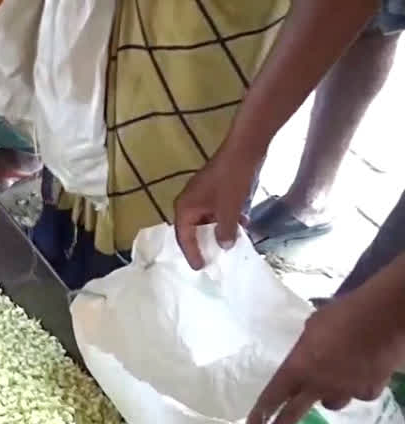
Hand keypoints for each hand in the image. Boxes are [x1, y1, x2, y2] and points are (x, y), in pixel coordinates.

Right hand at [172, 144, 261, 269]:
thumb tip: (224, 247)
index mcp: (185, 207)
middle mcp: (191, 203)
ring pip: (209, 221)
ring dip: (220, 232)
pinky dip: (228, 220)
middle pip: (194, 230)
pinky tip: (243, 225)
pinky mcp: (218, 191)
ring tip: (232, 246)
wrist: (245, 148)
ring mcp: (204, 196)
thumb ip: (225, 231)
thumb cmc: (232, 179)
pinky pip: (219, 212)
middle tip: (215, 261)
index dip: (192, 253)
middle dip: (206, 244)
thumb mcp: (229, 209)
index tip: (200, 268)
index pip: (184, 237)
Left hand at [246, 286, 404, 423]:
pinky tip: (363, 374)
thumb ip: (307, 343)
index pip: (273, 394)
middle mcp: (319, 384)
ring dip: (329, 396)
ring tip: (334, 382)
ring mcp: (345, 389)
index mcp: (298, 367)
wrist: (384, 317)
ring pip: (332, 403)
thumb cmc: (343, 314)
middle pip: (294, 412)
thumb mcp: (314, 325)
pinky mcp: (369, 389)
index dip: (261, 410)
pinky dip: (359, 387)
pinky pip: (360, 394)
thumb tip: (311, 346)